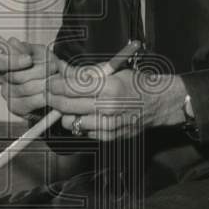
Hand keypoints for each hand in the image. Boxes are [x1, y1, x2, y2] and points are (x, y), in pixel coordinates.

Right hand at [0, 37, 62, 119]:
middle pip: (16, 77)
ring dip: (44, 83)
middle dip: (39, 72)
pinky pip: (29, 102)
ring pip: (25, 89)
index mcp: (4, 61)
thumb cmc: (45, 66)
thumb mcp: (39, 52)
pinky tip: (50, 92)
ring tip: (55, 79)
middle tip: (53, 68)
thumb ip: (25, 48)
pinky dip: (43, 97)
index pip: (2, 62)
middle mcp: (2, 77)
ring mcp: (6, 93)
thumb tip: (13, 43)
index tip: (29, 59)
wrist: (54, 84)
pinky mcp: (14, 107)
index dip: (15, 61)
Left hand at [47, 66, 187, 140]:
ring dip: (66, 114)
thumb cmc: (136, 84)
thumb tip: (63, 71)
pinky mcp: (109, 137)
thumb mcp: (113, 71)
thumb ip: (86, 73)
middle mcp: (108, 108)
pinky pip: (82, 132)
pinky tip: (85, 115)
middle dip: (53, 99)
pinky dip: (79, 124)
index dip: (55, 85)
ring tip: (69, 105)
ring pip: (71, 122)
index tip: (50, 83)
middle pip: (67, 106)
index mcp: (109, 87)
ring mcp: (108, 124)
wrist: (157, 103)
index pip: (71, 87)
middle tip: (50, 94)